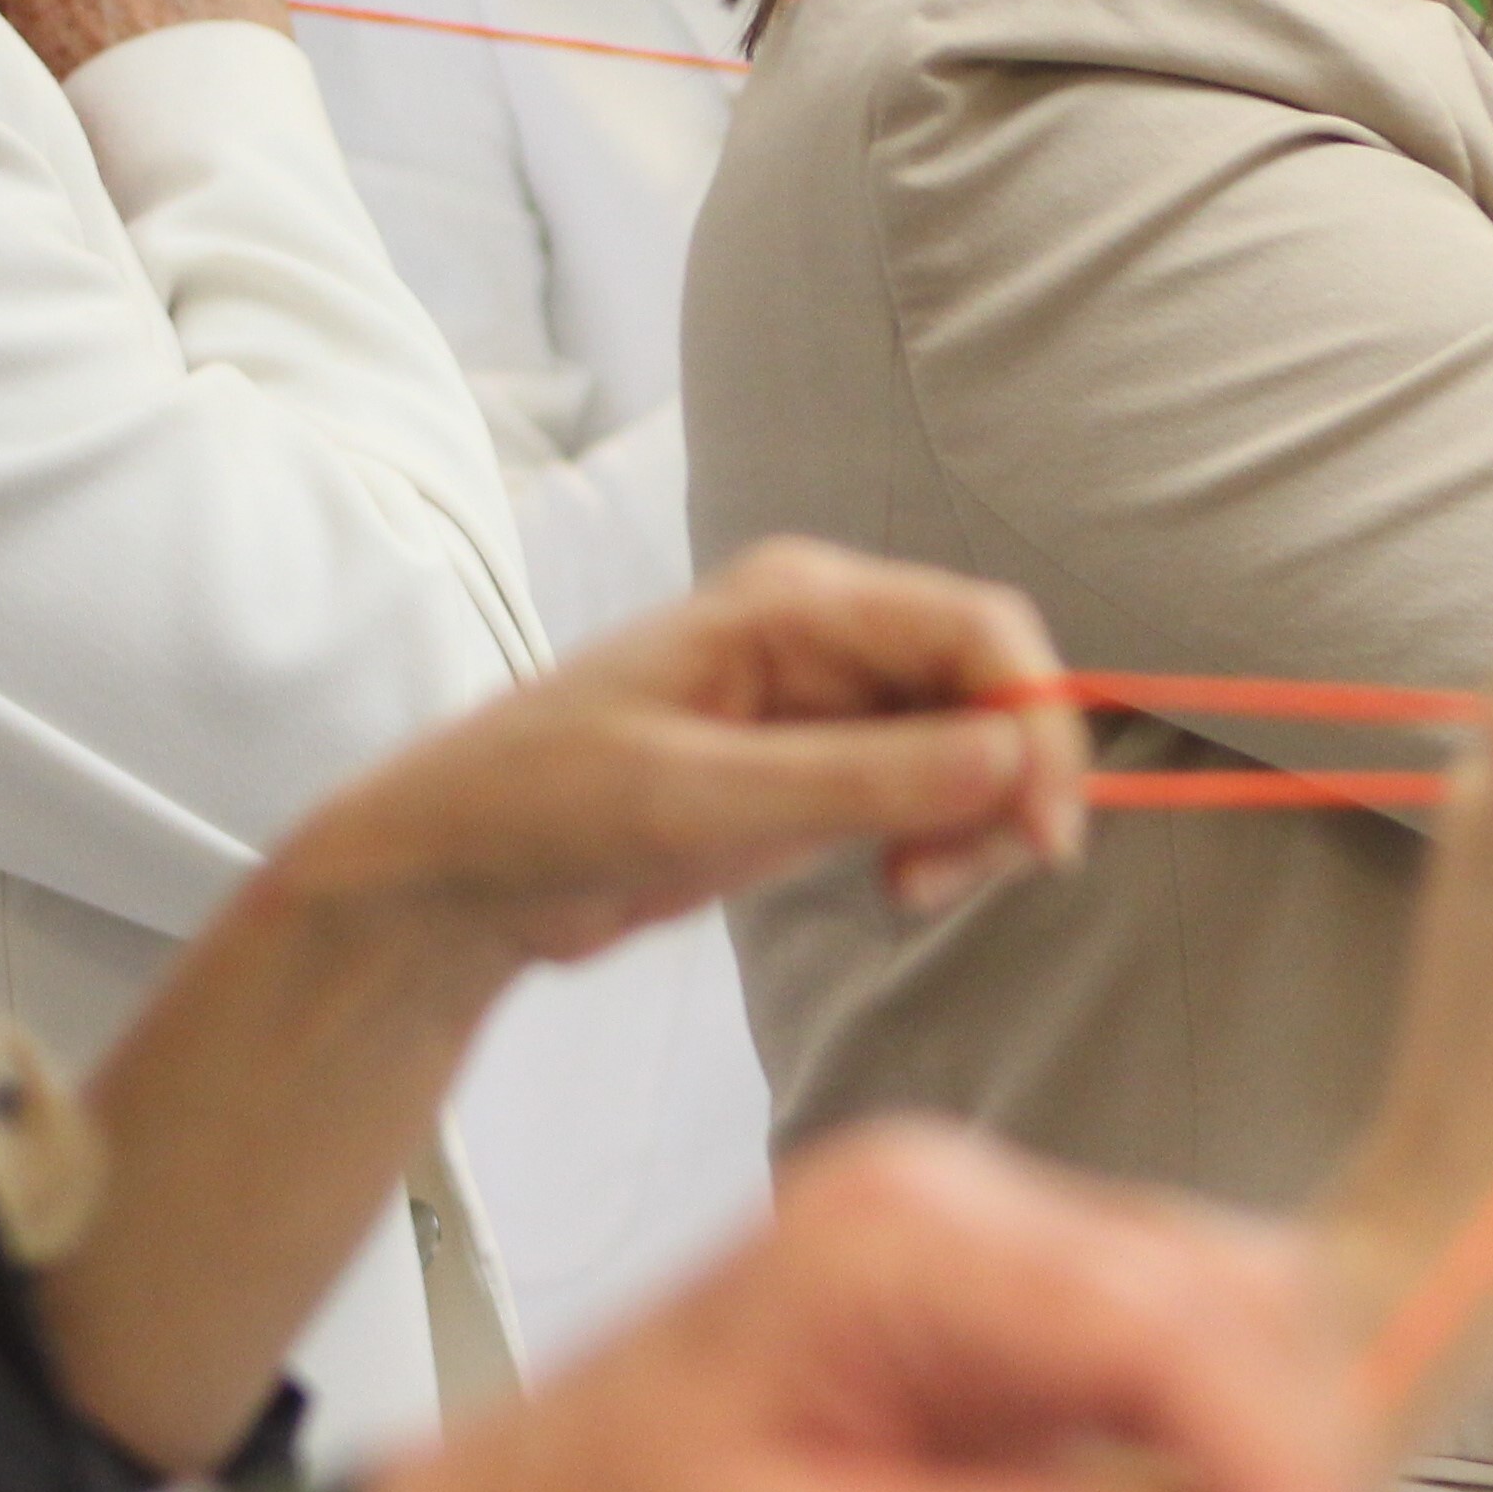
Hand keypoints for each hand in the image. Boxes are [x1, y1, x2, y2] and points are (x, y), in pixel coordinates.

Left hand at [261, 538, 1091, 977]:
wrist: (450, 875)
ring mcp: (831, 704)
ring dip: (979, 820)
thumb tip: (1010, 759)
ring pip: (977, 743)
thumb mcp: (692, 798)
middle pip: (991, 683)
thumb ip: (854, 778)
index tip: (1042, 830)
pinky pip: (935, 789)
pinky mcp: (824, 770)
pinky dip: (945, 839)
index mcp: (797, 599)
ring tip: (914, 892)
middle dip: (1010, 780)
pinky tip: (899, 885)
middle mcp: (831, 635)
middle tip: (962, 881)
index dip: (1035, 717)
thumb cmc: (540, 805)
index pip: (976, 626)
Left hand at [361, 1120, 1377, 1491]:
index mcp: (902, 1240)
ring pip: (1227, 1306)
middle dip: (1298, 1453)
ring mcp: (987, 1232)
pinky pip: (1166, 1341)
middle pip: (1228, 1291)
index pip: (1165, 1328)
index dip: (1277, 1469)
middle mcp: (964, 1197)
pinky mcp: (1001, 1291)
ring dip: (1271, 1446)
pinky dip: (1212, 1441)